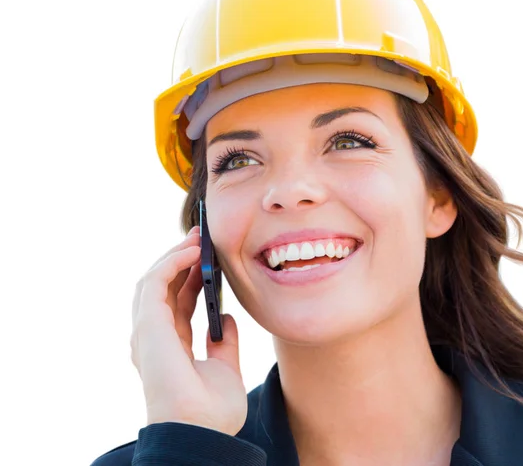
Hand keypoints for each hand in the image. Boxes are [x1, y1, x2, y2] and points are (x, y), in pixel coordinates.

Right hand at [130, 226, 247, 435]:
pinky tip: (193, 252)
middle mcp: (155, 338)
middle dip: (181, 260)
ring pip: (155, 281)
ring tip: (198, 239)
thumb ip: (224, 343)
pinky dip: (172, 262)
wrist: (201, 430)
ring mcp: (148, 332)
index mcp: (171, 348)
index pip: (178, 303)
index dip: (192, 278)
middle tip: (201, 239)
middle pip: (164, 288)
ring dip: (175, 256)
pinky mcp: (148, 325)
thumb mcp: (225, 369)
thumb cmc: (211, 412)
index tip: (209, 260)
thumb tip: (227, 319)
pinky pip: (156, 282)